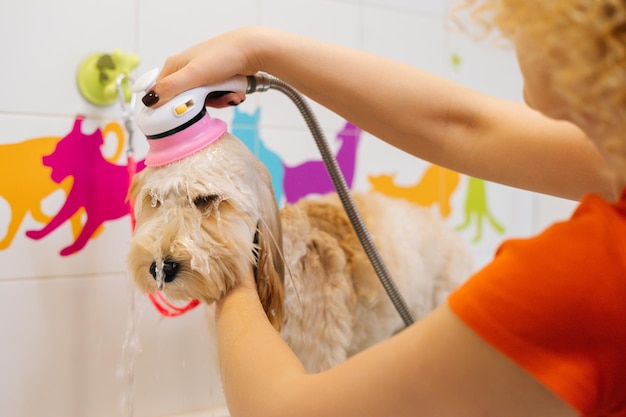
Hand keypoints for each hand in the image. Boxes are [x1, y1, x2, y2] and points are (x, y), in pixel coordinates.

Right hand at [141, 26, 265, 107]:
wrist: (253, 50)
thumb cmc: (222, 56)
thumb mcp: (193, 75)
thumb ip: (170, 88)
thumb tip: (149, 101)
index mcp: (175, 66)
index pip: (160, 91)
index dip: (168, 105)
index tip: (180, 113)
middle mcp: (187, 70)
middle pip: (184, 99)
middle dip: (201, 105)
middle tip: (214, 101)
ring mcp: (203, 75)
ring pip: (203, 101)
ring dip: (218, 102)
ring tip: (230, 96)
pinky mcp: (217, 80)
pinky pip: (217, 97)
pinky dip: (226, 98)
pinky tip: (235, 94)